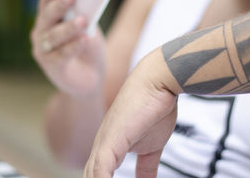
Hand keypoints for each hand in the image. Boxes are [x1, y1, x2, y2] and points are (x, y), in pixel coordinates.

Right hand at [31, 0, 105, 96]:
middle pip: (48, 16)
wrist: (90, 78)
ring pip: (54, 36)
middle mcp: (41, 33)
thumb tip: (86, 1)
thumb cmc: (87, 47)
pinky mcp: (52, 67)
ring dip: (68, 27)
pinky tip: (85, 40)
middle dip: (59, 4)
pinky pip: (62, 55)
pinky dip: (74, 47)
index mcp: (48, 19)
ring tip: (82, 20)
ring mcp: (44, 51)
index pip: (46, 0)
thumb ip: (84, 15)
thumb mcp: (88, 28)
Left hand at [84, 49, 179, 177]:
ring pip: (91, 177)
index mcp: (108, 147)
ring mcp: (104, 142)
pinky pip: (100, 171)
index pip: (97, 177)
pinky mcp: (111, 140)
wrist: (158, 82)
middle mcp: (101, 146)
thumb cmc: (155, 108)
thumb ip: (146, 166)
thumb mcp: (152, 147)